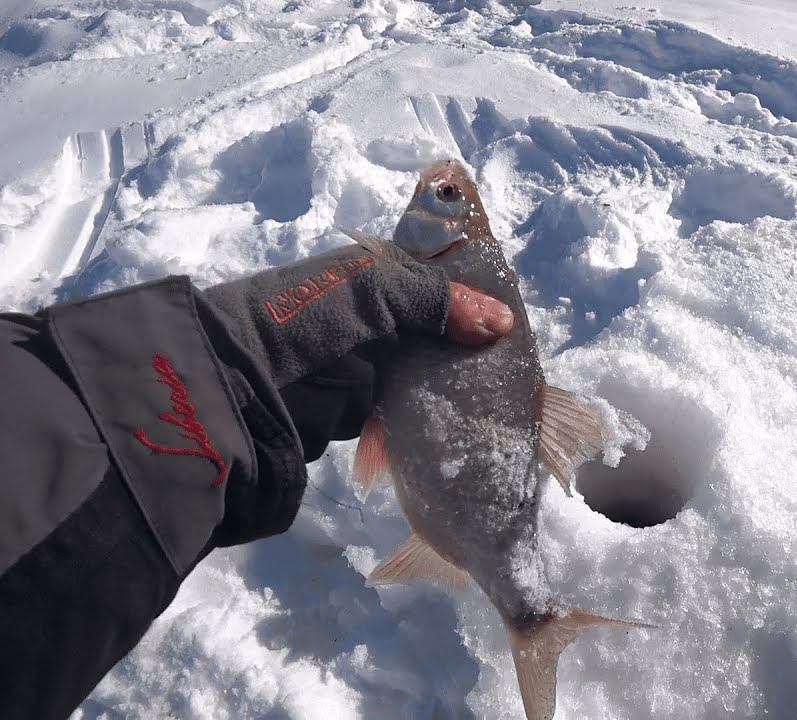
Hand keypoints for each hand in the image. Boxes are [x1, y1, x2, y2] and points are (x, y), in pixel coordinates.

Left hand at [204, 245, 512, 460]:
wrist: (217, 393)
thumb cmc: (292, 321)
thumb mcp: (369, 289)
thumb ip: (435, 299)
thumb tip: (503, 324)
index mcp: (361, 278)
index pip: (431, 281)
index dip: (471, 297)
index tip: (512, 321)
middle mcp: (360, 321)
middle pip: (431, 334)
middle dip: (467, 349)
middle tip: (514, 366)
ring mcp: (353, 371)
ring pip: (419, 380)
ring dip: (449, 391)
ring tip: (497, 401)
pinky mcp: (345, 418)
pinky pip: (397, 418)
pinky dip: (421, 424)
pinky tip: (456, 428)